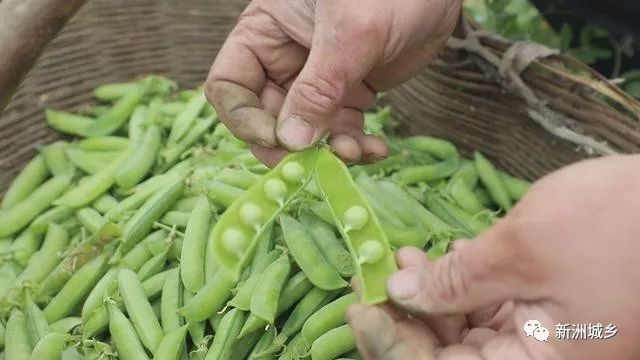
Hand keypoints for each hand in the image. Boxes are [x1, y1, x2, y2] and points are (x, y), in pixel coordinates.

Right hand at [205, 0, 460, 166]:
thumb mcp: (350, 33)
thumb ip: (318, 87)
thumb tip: (291, 141)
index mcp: (264, 32)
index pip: (230, 85)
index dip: (245, 119)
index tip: (278, 141)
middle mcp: (284, 58)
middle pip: (266, 116)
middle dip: (291, 144)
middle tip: (315, 165)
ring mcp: (317, 78)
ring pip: (306, 131)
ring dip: (328, 150)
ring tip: (358, 153)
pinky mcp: (349, 91)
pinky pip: (340, 129)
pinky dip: (355, 145)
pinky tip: (377, 149)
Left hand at [347, 154, 639, 358]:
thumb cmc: (616, 225)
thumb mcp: (522, 251)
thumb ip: (457, 281)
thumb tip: (401, 292)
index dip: (391, 346)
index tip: (358, 308)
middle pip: (447, 355)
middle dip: (403, 317)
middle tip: (369, 276)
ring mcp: (540, 337)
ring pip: (461, 331)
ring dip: (423, 298)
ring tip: (395, 259)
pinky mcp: (542, 308)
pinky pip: (484, 308)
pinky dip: (453, 285)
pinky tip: (428, 258)